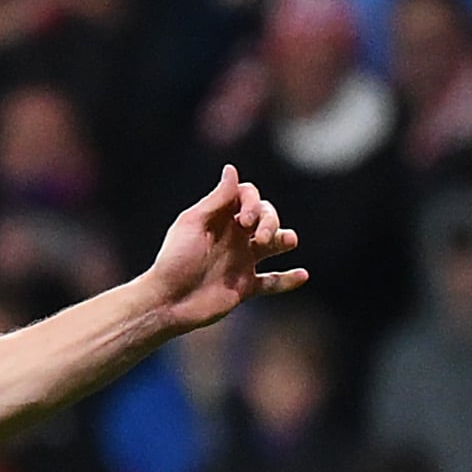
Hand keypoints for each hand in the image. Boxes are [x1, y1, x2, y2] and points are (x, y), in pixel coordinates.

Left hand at [143, 167, 306, 333]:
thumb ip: (217, 199)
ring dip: (284, 239)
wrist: (168, 302)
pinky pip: (272, 282)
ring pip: (273, 245)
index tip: (246, 220)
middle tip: (262, 238)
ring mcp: (241, 262)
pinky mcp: (244, 287)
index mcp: (220, 218)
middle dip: (270, 222)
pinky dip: (288, 279)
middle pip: (266, 217)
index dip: (254, 203)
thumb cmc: (175, 260)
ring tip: (288, 241)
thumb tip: (232, 169)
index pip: (249, 197)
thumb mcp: (193, 223)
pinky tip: (303, 275)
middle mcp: (233, 237)